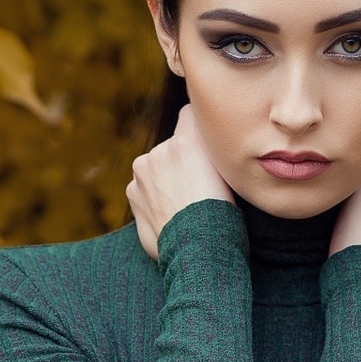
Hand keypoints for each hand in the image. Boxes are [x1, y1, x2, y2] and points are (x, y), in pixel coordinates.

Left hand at [127, 104, 234, 260]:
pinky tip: (170, 213)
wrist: (198, 249)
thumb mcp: (228, 174)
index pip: (189, 112)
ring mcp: (142, 172)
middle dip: (181, 160)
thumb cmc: (222, 214)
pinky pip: (145, 186)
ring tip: (184, 203)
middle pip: (172, 145)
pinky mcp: (133, 192)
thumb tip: (209, 141)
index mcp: (186, 141)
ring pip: (156, 166)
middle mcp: (160, 150)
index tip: (204, 139)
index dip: (198, 125)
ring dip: (166, 179)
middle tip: (199, 186)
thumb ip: (211, 151)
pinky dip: (154, 197)